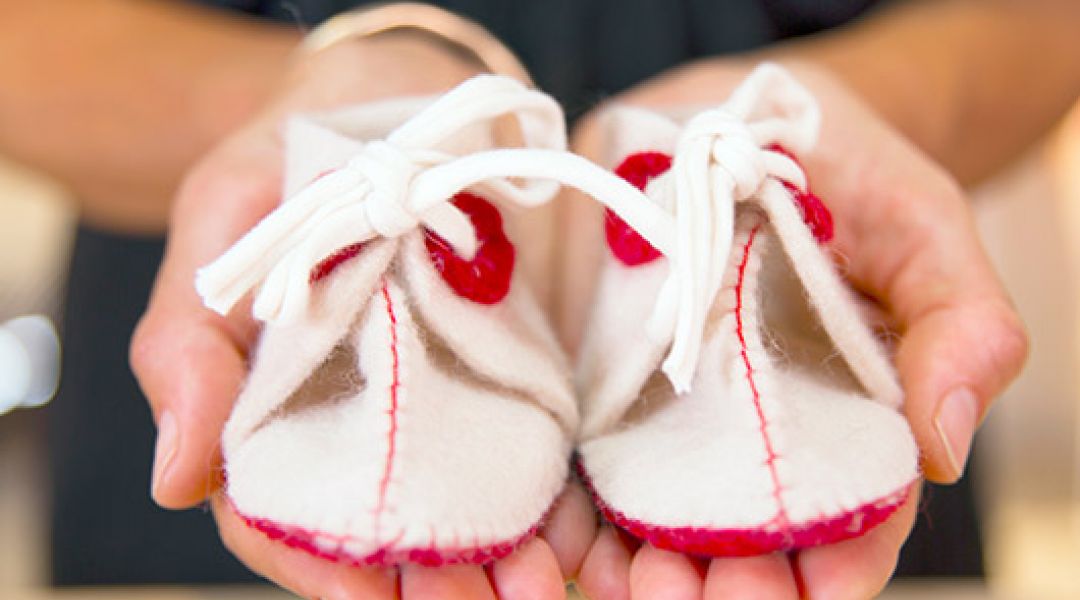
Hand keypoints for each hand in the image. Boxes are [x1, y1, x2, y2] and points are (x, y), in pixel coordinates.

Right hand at [131, 33, 593, 597]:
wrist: (403, 94)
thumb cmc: (295, 156)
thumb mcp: (225, 222)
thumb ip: (192, 343)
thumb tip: (175, 481)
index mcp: (284, 406)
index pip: (287, 516)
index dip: (318, 565)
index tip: (367, 595)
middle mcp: (370, 422)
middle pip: (393, 531)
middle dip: (432, 579)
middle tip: (481, 598)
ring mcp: (454, 400)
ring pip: (474, 507)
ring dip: (506, 556)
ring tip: (540, 576)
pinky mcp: (525, 369)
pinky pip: (546, 450)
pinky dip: (565, 499)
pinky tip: (584, 529)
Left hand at [563, 60, 1027, 598]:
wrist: (739, 112)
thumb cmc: (850, 172)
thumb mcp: (925, 231)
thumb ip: (959, 328)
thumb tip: (945, 448)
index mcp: (843, 416)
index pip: (849, 518)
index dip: (835, 564)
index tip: (808, 587)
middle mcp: (750, 430)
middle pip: (740, 536)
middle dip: (719, 581)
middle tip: (686, 594)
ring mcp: (666, 408)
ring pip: (651, 516)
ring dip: (634, 565)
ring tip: (619, 578)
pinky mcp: (593, 373)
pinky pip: (573, 457)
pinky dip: (561, 511)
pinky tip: (551, 538)